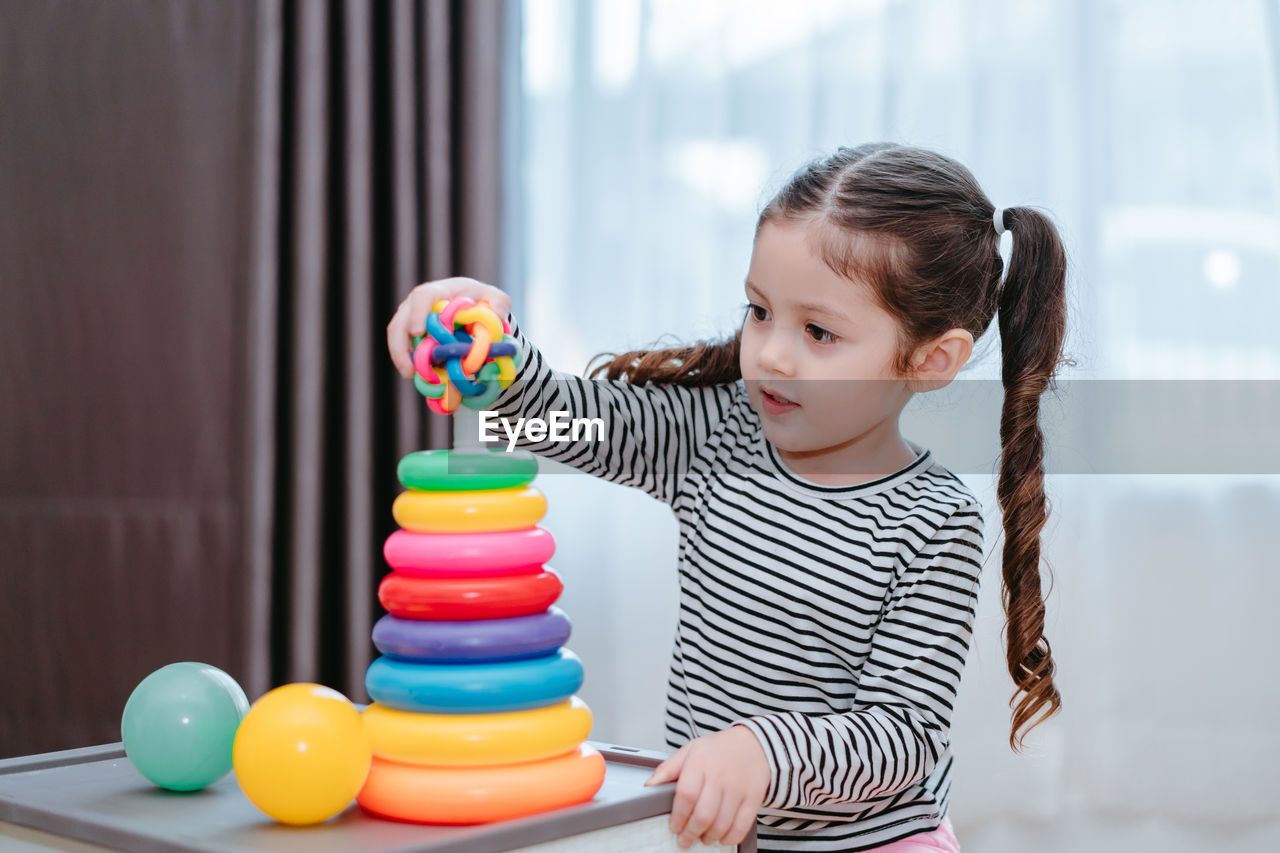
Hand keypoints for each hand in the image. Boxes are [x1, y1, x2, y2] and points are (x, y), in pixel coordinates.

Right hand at [386, 277, 512, 378]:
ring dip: (400, 356)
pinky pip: (402, 346)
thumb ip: (500, 303)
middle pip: (401, 319)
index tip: (418, 332)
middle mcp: (420, 303)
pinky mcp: (412, 334)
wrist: (474, 309)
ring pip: (397, 335)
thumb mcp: (497, 299)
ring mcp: (413, 318)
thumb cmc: (484, 301)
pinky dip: (407, 360)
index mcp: (441, 291)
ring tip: (410, 375)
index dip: (418, 313)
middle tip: (409, 368)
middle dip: (400, 344)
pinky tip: (416, 375)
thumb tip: (495, 314)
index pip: (423, 296)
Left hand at [644, 725, 768, 848]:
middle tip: (685, 840)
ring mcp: (738, 788)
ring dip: (709, 838)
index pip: (686, 795)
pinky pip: (742, 826)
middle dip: (691, 833)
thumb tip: (649, 786)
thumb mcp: (690, 750)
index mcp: (700, 763)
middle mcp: (720, 776)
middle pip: (703, 814)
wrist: (753, 744)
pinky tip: (721, 837)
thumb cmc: (718, 749)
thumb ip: (668, 768)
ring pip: (722, 824)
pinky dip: (729, 838)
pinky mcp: (753, 798)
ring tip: (702, 838)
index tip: (674, 826)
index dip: (678, 817)